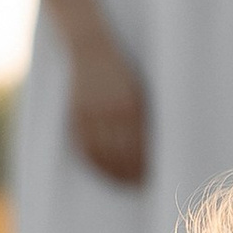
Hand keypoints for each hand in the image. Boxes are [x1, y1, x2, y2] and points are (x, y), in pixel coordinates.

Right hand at [66, 25, 147, 184]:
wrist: (91, 47)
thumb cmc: (123, 69)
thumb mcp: (141, 90)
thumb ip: (147, 117)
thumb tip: (156, 149)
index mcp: (134, 105)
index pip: (142, 146)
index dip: (146, 166)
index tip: (153, 177)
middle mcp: (113, 110)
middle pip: (123, 153)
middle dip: (132, 173)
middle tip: (139, 185)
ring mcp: (93, 112)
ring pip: (103, 153)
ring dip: (113, 172)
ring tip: (122, 183)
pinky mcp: (76, 113)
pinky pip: (84, 144)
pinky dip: (93, 161)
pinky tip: (102, 170)